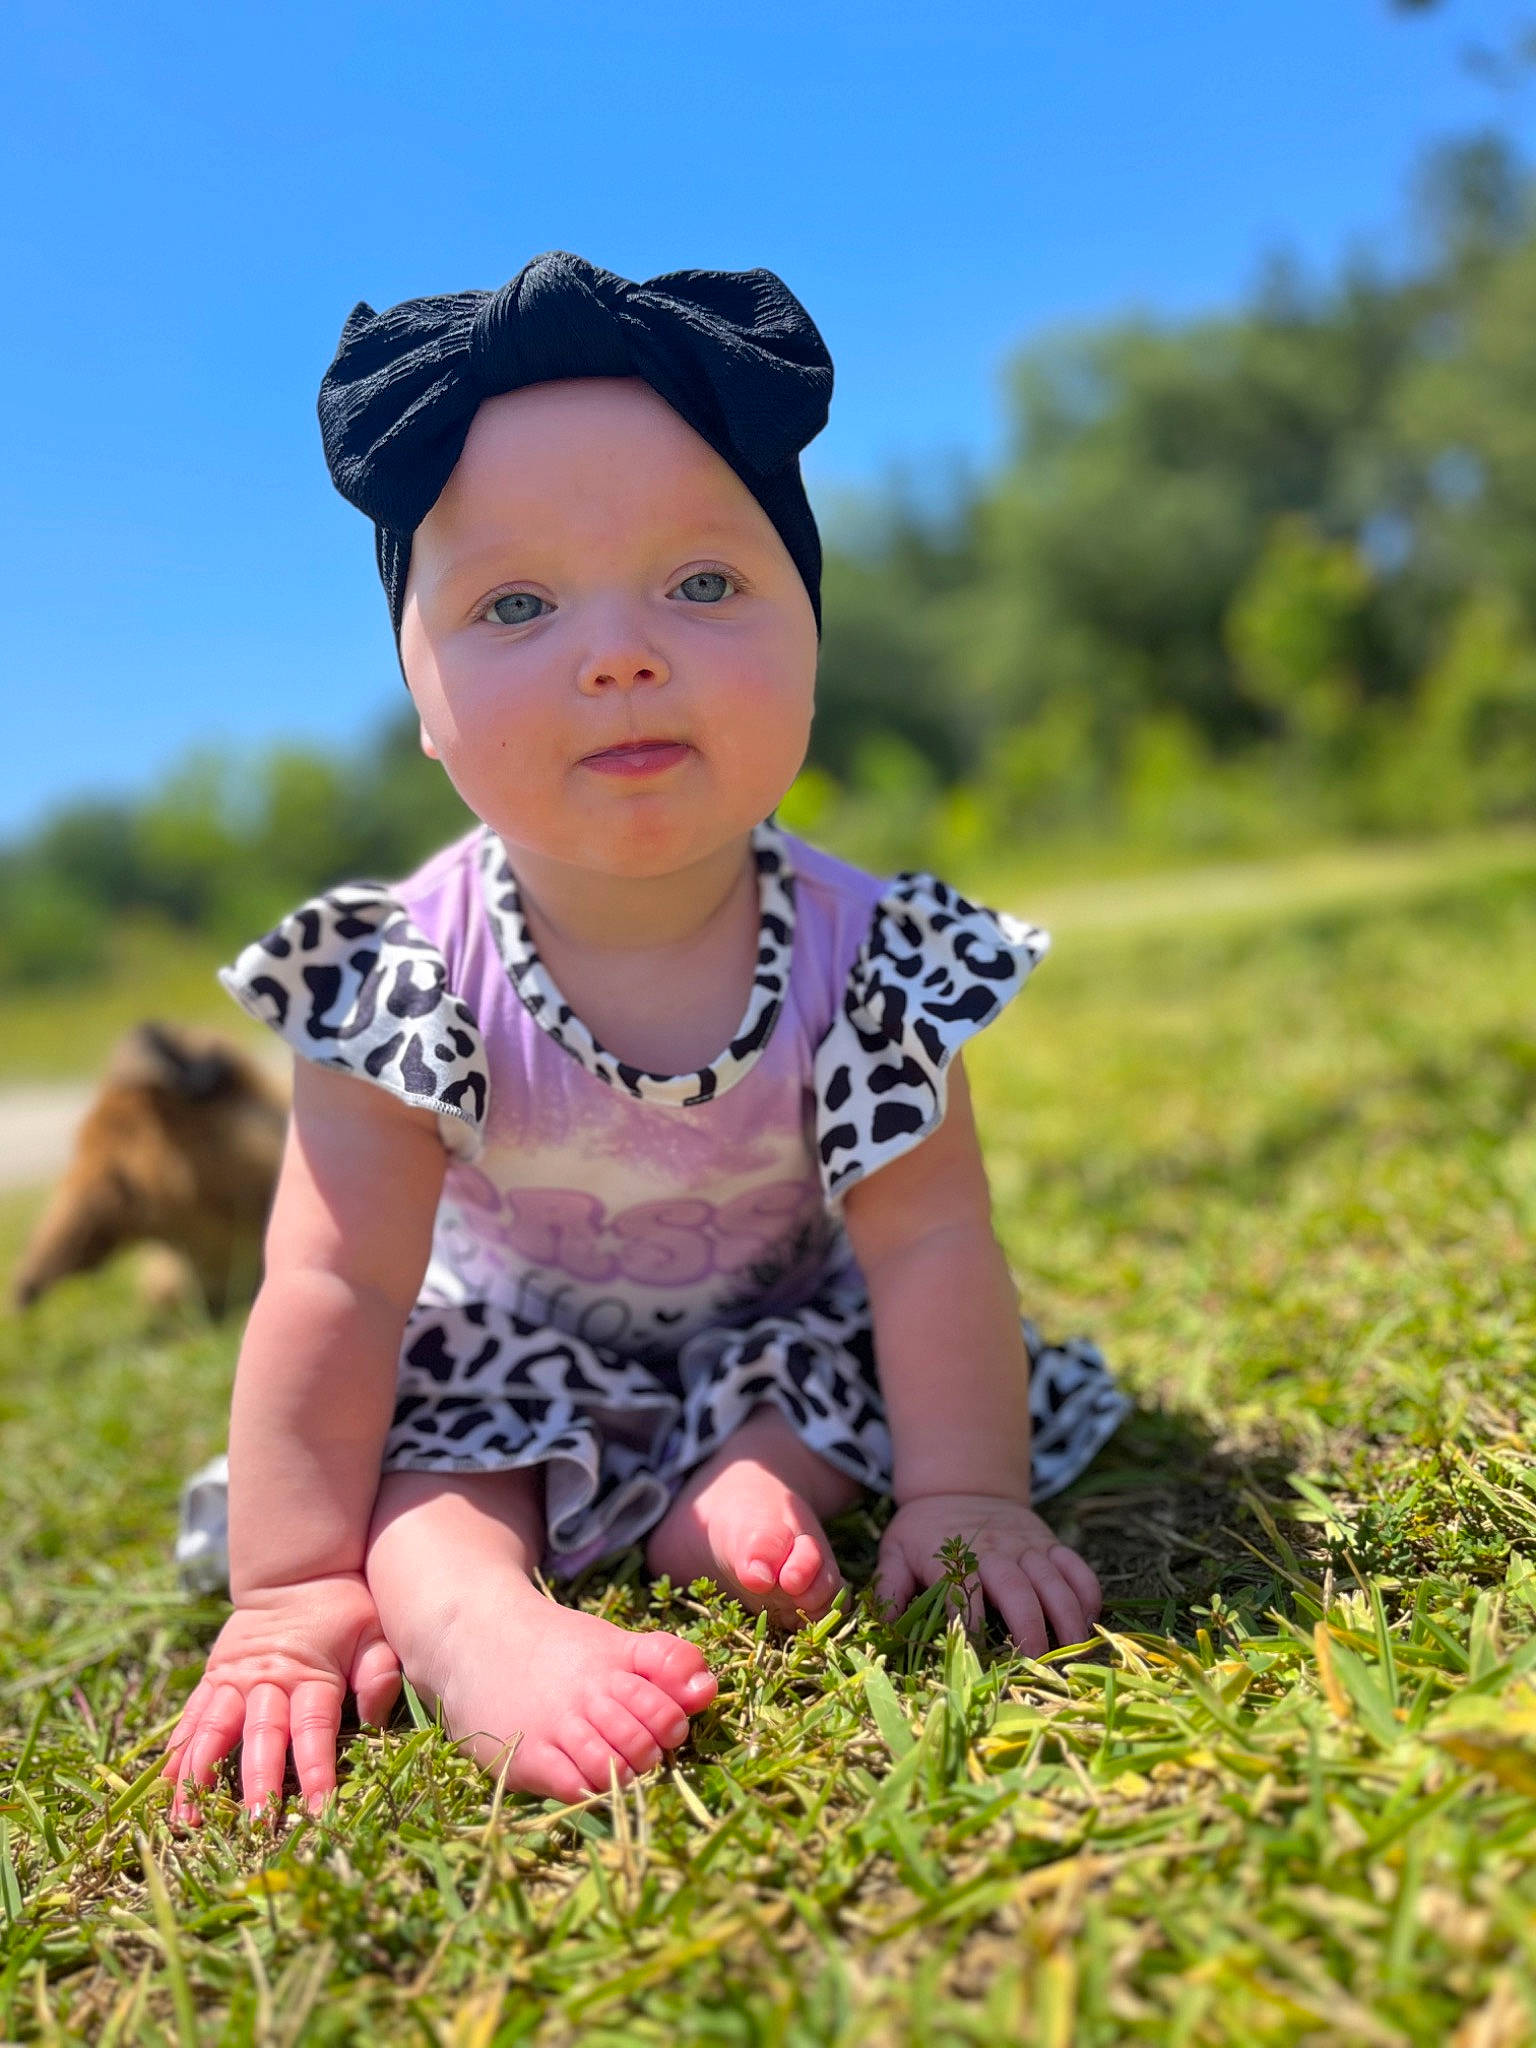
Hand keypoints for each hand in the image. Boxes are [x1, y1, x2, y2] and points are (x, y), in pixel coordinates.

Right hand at [162, 1573, 400, 1821]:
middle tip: (254, 1826)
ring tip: (189, 1819)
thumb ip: (378, 1670)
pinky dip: (178, 1750)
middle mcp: (266, 1680)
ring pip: (214, 1730)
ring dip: (201, 1776)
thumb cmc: (342, 1607)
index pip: (314, 1728)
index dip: (316, 1768)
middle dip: (257, 1783)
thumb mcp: (372, 1629)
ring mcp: (234, 1679)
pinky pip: (192, 1716)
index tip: (316, 1809)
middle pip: (261, 1736)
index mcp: (310, 1674)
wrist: (296, 1573)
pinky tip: (164, 1784)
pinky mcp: (214, 1678)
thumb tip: (375, 1717)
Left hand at [876, 1493, 1100, 1655]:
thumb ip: (890, 1588)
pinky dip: (1088, 1594)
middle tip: (1037, 1666)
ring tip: (1072, 1653)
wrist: (960, 1483)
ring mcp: (1027, 1545)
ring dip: (1067, 1617)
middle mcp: (994, 1549)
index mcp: (953, 1556)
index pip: (964, 1593)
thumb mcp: (895, 1551)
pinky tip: (1089, 1623)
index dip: (971, 1625)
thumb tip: (883, 1629)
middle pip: (1017, 1590)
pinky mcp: (1049, 1542)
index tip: (976, 1657)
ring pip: (1054, 1580)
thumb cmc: (923, 1530)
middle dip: (1030, 1629)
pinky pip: (1077, 1567)